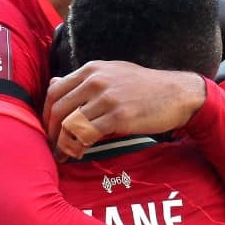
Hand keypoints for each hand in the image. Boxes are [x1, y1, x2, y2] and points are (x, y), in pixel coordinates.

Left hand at [43, 61, 206, 157]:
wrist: (177, 94)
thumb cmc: (145, 87)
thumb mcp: (112, 74)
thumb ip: (83, 80)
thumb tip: (53, 83)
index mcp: (92, 69)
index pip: (55, 91)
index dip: (46, 114)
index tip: (48, 129)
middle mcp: (96, 80)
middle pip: (58, 108)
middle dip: (51, 132)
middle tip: (51, 147)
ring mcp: (107, 98)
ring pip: (70, 123)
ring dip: (62, 143)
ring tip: (63, 155)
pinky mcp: (119, 116)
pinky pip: (87, 133)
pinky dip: (78, 146)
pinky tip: (79, 154)